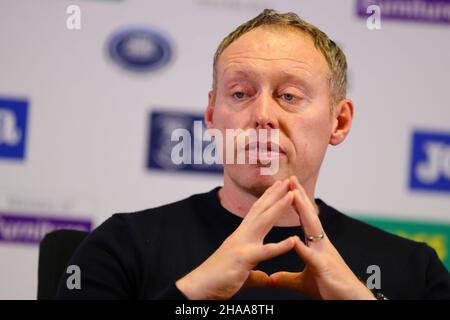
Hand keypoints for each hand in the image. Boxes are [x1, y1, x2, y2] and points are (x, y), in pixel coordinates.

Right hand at [176, 179, 296, 299]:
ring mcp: (242, 245)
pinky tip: (293, 240)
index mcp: (242, 237)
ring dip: (279, 207)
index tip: (279, 187)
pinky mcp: (243, 259)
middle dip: (275, 194)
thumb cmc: (218, 280)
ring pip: (264, 222)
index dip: (268, 199)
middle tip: (288, 180)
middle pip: (261, 210)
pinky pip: (264, 252)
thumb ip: (258, 276)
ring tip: (292, 194)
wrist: (198, 287)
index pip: (257, 213)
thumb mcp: (243, 276)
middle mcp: (242, 236)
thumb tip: (268, 280)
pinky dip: (279, 246)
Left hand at [270, 176, 374, 299]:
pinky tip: (295, 240)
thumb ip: (287, 277)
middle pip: (309, 217)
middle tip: (290, 178)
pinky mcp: (325, 270)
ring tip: (294, 194)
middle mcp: (321, 246)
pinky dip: (304, 249)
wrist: (351, 302)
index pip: (304, 219)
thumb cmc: (330, 290)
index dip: (295, 204)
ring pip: (313, 230)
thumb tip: (272, 277)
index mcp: (315, 246)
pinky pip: (313, 259)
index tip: (286, 188)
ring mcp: (324, 256)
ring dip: (304, 212)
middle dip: (299, 197)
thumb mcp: (304, 282)